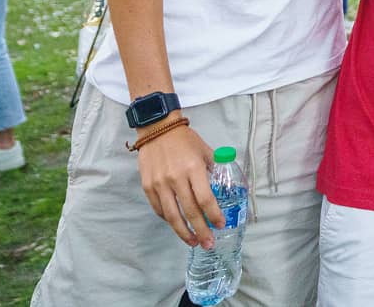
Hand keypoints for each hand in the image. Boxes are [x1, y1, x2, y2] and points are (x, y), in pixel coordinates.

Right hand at [136, 120, 220, 248]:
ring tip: (193, 241)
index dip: (213, 215)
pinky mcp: (147, 186)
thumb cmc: (185, 140)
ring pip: (172, 216)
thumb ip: (214, 169)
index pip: (205, 199)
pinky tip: (177, 225)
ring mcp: (159, 184)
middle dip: (201, 230)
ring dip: (183, 232)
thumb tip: (225, 187)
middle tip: (208, 243)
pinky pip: (159, 209)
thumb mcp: (205, 151)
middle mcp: (176, 178)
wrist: (157, 129)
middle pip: (189, 211)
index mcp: (193, 168)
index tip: (220, 225)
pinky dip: (169, 219)